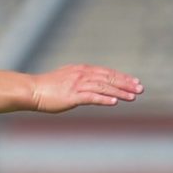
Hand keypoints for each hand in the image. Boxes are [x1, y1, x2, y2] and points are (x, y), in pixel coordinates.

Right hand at [27, 65, 142, 113]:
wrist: (32, 90)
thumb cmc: (48, 87)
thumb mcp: (67, 79)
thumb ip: (80, 81)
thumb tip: (92, 86)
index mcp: (82, 70)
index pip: (106, 72)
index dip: (122, 77)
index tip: (135, 82)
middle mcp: (81, 74)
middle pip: (108, 78)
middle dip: (126, 83)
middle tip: (140, 89)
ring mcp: (77, 85)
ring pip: (103, 87)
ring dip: (119, 92)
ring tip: (133, 97)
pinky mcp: (72, 96)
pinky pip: (91, 97)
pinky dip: (104, 99)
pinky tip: (114, 103)